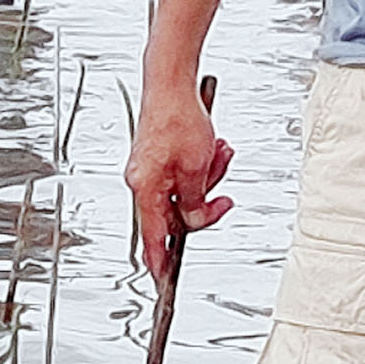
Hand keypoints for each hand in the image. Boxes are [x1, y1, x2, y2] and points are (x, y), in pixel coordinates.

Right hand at [125, 84, 234, 284]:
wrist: (172, 83)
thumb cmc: (178, 118)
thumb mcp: (196, 168)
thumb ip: (194, 202)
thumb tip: (194, 220)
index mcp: (146, 188)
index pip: (153, 237)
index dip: (160, 261)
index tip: (163, 280)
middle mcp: (143, 180)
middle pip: (177, 211)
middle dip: (205, 198)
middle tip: (221, 191)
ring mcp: (150, 168)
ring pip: (186, 189)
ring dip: (209, 175)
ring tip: (219, 153)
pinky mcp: (159, 155)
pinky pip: (185, 171)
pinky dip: (202, 163)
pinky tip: (213, 147)